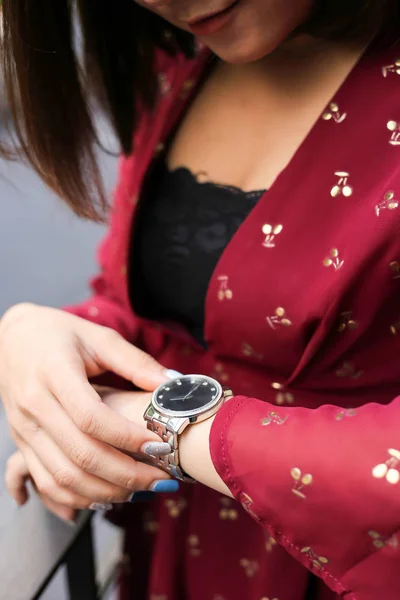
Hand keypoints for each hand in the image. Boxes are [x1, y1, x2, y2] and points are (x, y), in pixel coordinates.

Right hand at [0, 303, 171, 512]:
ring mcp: (24, 429)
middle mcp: (34, 406)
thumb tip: (173, 385)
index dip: (127, 437)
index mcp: (54, 374)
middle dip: (125, 474)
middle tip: (161, 479)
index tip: (160, 445)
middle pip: (80, 454)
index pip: (91, 417)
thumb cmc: (60, 334)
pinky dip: (75, 500)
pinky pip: (44, 482)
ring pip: (62, 477)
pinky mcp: (21, 444)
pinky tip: (105, 501)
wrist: (12, 339)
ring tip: (140, 492)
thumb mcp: (99, 337)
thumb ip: (135, 361)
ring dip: (104, 493)